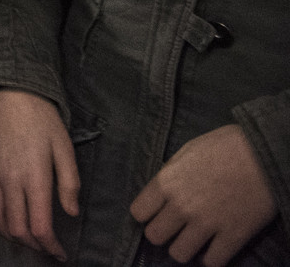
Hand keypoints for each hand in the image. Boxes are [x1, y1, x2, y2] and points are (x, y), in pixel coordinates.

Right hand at [0, 89, 79, 260]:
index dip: (50, 246)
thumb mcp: (63, 146)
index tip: (60, 253)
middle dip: (31, 244)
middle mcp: (8, 181)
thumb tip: (71, 212)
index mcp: (33, 178)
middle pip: (15, 227)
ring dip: (8, 233)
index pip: (39, 225)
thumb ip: (69, 182)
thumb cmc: (40, 117)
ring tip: (23, 235)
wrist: (4, 90)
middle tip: (44, 246)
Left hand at [130, 124, 277, 265]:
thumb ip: (171, 174)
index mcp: (167, 182)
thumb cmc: (225, 145)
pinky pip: (212, 262)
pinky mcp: (233, 236)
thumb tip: (162, 191)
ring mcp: (207, 223)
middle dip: (162, 233)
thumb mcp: (187, 152)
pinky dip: (211, 258)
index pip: (138, 213)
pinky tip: (213, 248)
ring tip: (193, 239)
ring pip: (179, 254)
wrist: (264, 153)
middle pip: (154, 236)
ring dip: (184, 248)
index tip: (156, 213)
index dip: (146, 214)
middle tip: (175, 227)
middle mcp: (181, 206)